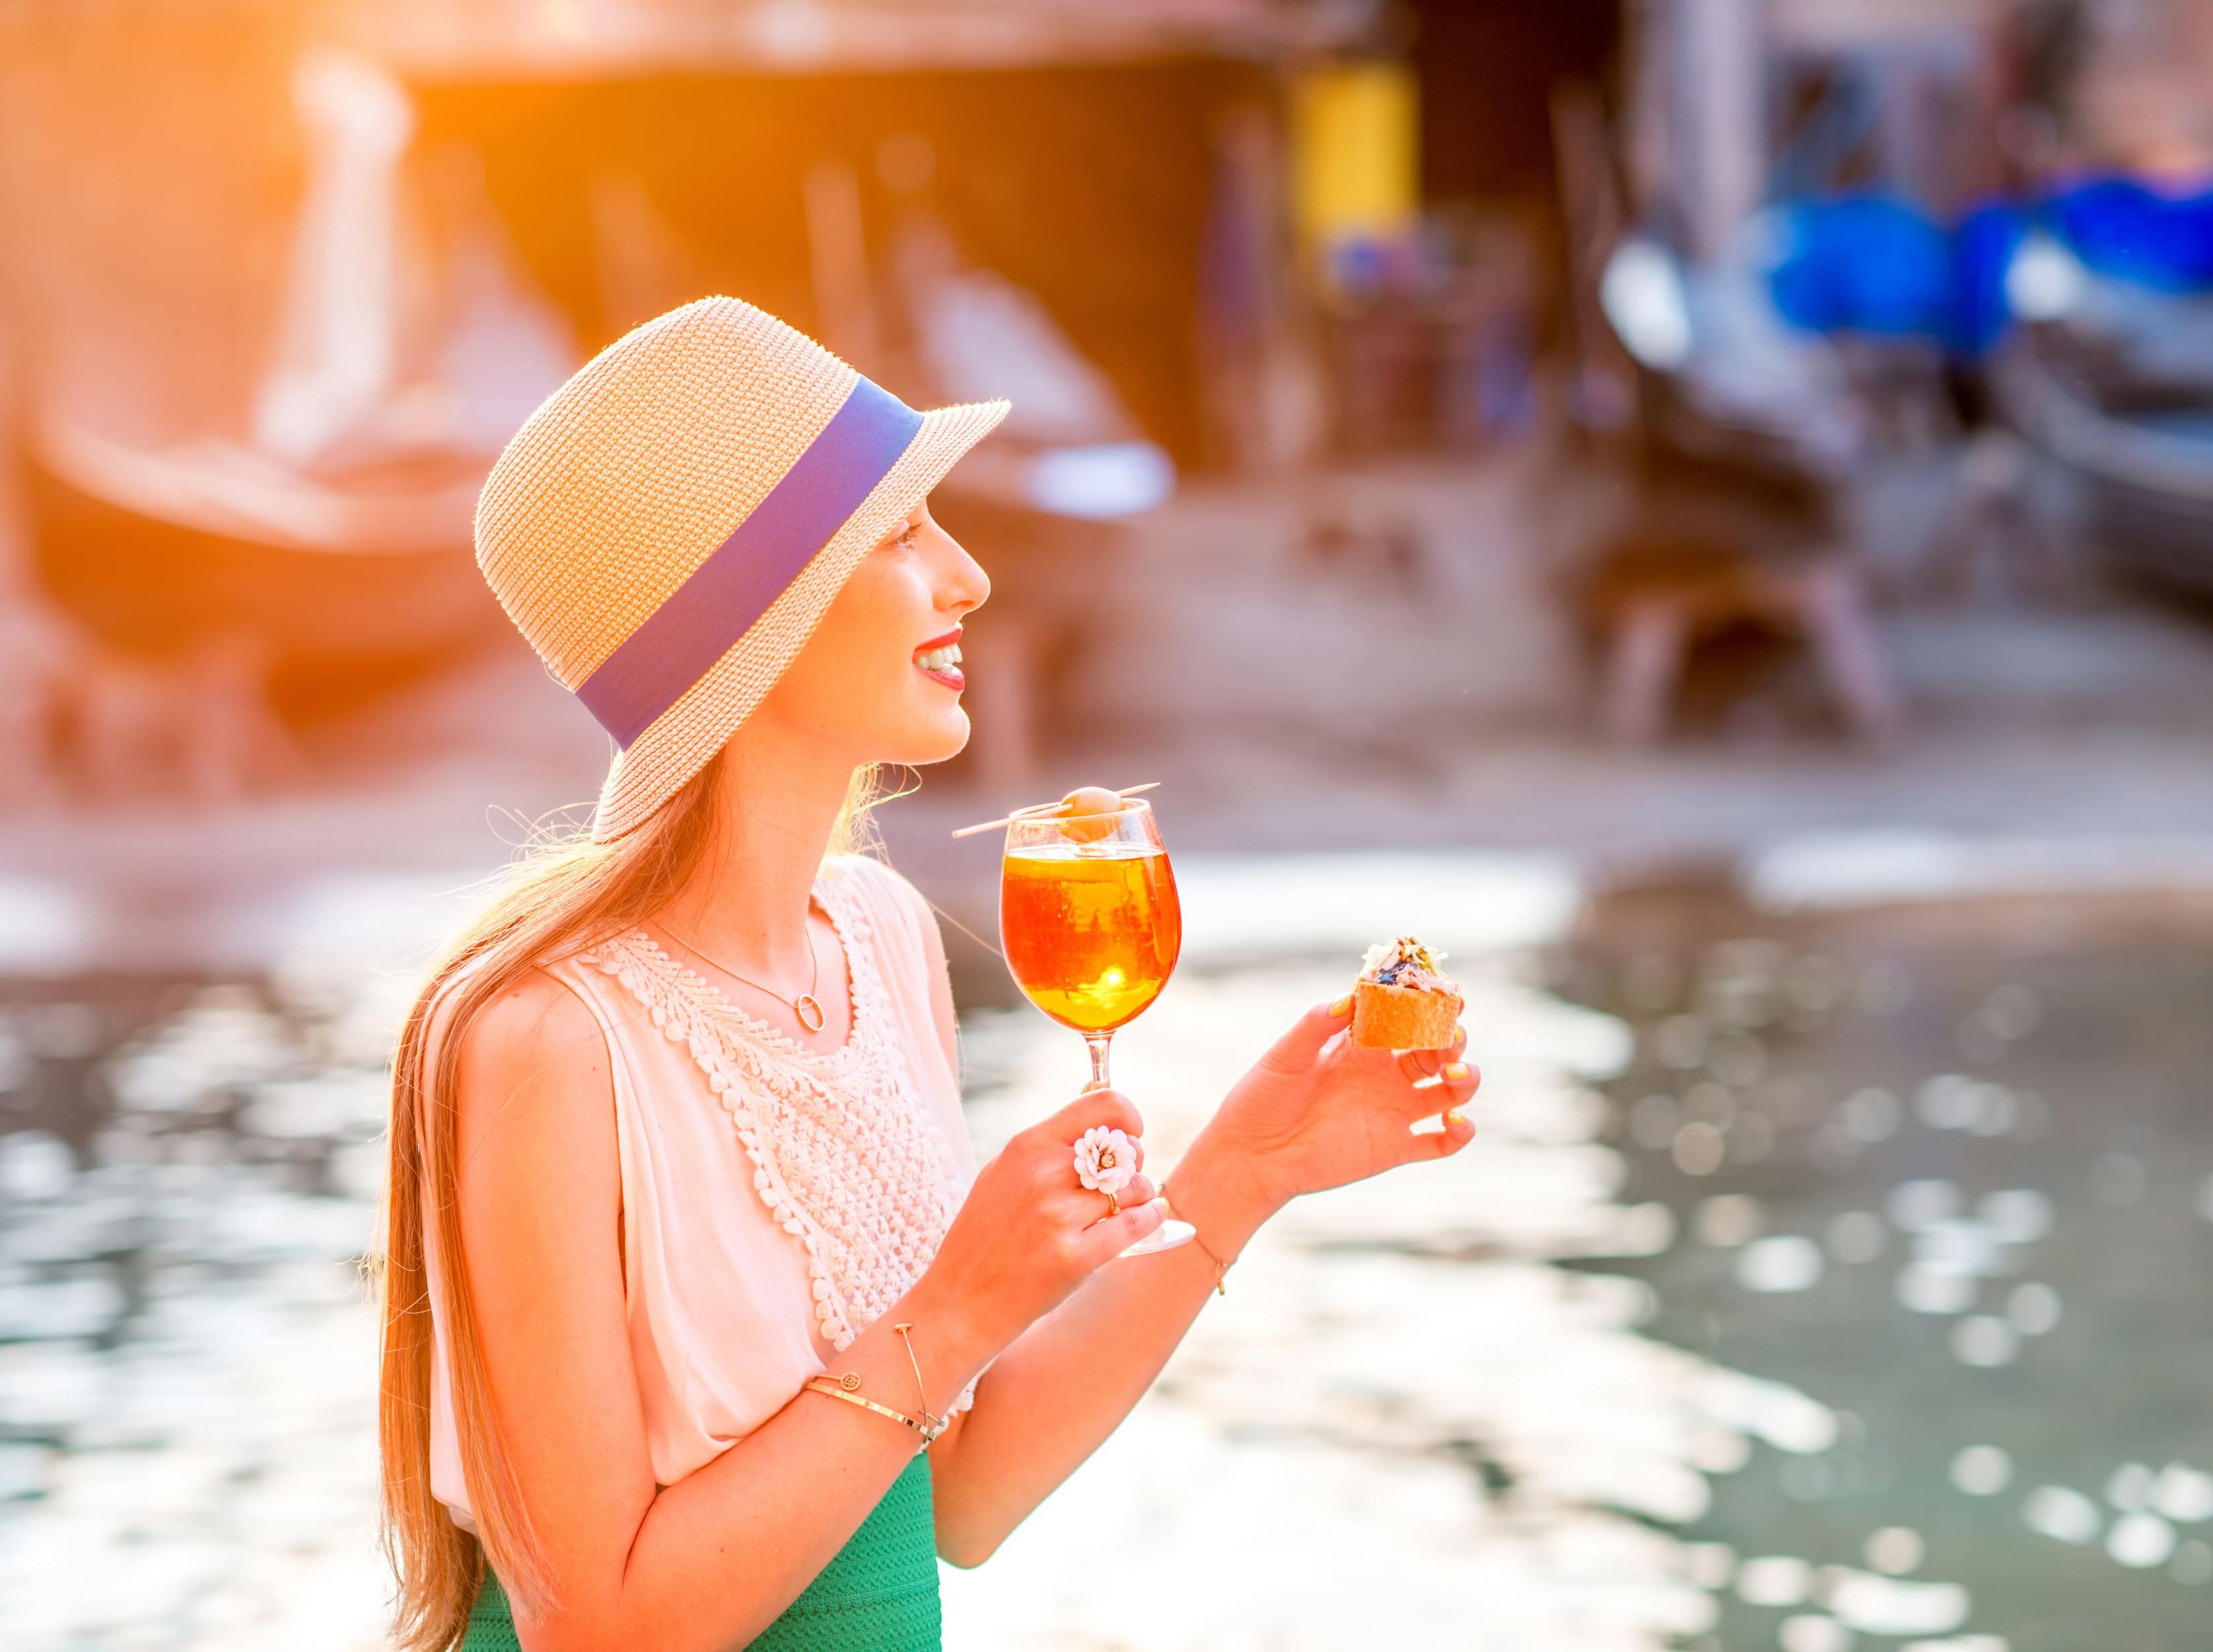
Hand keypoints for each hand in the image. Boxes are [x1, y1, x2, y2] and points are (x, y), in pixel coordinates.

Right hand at [914, 1089, 1162, 1358]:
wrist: (960, 1299)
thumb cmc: (985, 1234)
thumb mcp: (1003, 1172)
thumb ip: (1049, 1141)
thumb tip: (1096, 1100)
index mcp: (1027, 1146)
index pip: (1102, 1105)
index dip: (1128, 1116)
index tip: (1131, 1131)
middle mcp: (1043, 1175)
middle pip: (1126, 1148)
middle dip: (1135, 1161)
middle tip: (1123, 1178)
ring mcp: (1057, 1218)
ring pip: (1135, 1188)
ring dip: (1140, 1195)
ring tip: (1126, 1205)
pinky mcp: (1074, 1258)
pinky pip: (1136, 1225)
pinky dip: (1151, 1218)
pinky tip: (1150, 1216)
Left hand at [1183, 998, 1478, 1232]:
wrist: (1251, 1155)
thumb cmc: (1261, 1098)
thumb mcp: (1286, 1055)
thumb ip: (1317, 1024)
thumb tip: (1350, 994)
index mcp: (1361, 1044)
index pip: (1406, 1016)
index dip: (1430, 1003)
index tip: (1448, 991)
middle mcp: (1385, 1073)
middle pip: (1436, 1050)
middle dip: (1452, 1038)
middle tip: (1450, 1035)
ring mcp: (1394, 1110)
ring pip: (1449, 1091)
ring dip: (1464, 1078)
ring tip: (1453, 1075)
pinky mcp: (1395, 1147)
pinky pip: (1441, 1142)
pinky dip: (1460, 1132)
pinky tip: (1456, 1121)